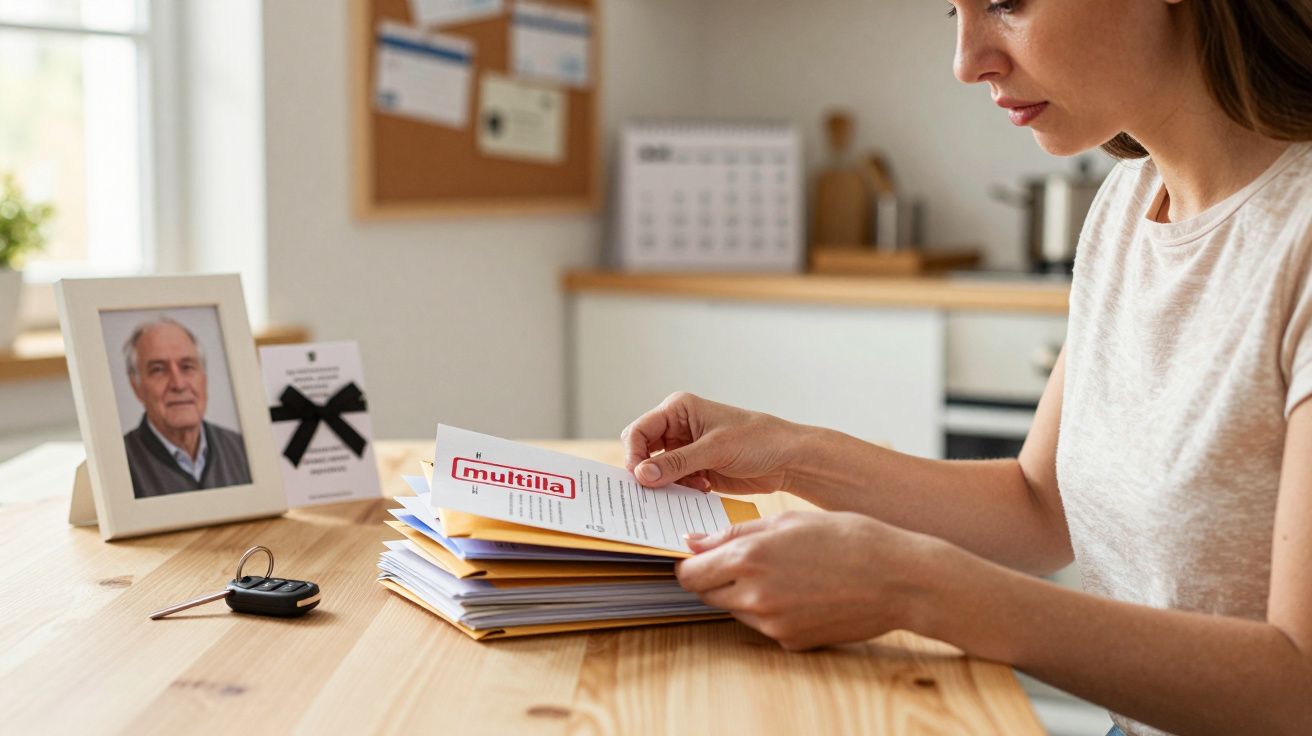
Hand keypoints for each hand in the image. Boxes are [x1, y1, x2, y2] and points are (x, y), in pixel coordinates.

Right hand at [621, 392, 804, 493]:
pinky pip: (674, 483)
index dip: (633, 453)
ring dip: (668, 483)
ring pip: (657, 471)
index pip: (639, 431)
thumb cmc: (758, 440)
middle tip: (656, 488)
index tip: (638, 477)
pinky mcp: (695, 469)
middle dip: (648, 471)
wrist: (787, 460)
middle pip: (643, 451)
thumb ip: (676, 462)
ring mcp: (686, 450)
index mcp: (678, 410)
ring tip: (693, 485)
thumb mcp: (715, 449)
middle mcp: (678, 428)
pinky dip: (681, 490)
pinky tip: (703, 488)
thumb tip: (642, 474)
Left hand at [675, 511, 939, 649]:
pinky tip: (801, 591)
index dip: (689, 564)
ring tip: (782, 572)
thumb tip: (693, 543)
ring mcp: (772, 624)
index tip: (697, 556)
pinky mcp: (791, 642)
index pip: (690, 573)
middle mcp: (754, 596)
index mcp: (749, 558)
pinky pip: (765, 625)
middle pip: (706, 595)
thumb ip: (735, 533)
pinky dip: (771, 610)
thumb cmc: (848, 537)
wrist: (898, 579)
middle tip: (739, 561)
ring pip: (734, 610)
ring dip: (742, 593)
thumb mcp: (788, 520)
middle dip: (713, 578)